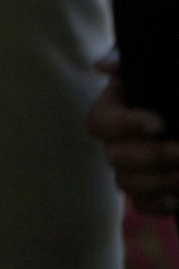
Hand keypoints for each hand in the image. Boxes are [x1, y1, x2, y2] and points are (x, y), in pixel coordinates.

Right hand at [87, 60, 178, 214]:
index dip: (123, 126)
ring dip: (159, 181)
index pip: (99, 122)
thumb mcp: (164, 71)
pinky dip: (158, 204)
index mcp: (118, 109)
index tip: (158, 124)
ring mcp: (134, 169)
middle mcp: (120, 141)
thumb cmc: (178, 91)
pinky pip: (142, 205)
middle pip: (113, 157)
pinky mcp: (152, 192)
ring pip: (126, 184)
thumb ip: (131, 63)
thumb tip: (102, 66)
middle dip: (150, 157)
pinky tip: (178, 198)